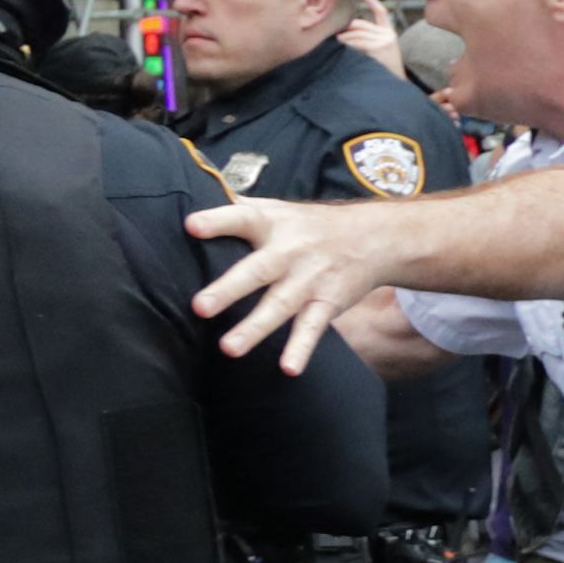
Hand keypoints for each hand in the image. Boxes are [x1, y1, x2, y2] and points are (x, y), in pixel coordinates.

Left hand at [185, 190, 413, 374]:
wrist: (372, 238)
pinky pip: (312, 328)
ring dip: (255, 328)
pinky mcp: (327, 304)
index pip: (242, 218)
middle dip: (229, 289)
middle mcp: (289, 252)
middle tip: (199, 307)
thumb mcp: (278, 208)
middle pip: (256, 271)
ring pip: (279, 306)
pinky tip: (289, 369)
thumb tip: (192, 194)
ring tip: (229, 348)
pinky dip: (301, 348)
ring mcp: (309, 281)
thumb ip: (238, 207)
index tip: (191, 226)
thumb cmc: (309, 225)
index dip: (217, 222)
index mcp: (272, 224)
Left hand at [338, 0, 404, 73]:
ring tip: (339, 43)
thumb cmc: (385, 68)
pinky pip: (357, 42)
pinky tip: (344, 47)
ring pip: (356, 34)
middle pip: (360, 24)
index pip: (380, 11)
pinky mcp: (378, 48)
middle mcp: (388, 34)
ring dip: (345, 39)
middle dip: (347, 29)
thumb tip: (346, 31)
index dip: (370, 0)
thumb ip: (369, 37)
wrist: (395, 84)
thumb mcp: (382, 49)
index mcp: (390, 32)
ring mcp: (384, 41)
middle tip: (338, 36)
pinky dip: (348, 44)